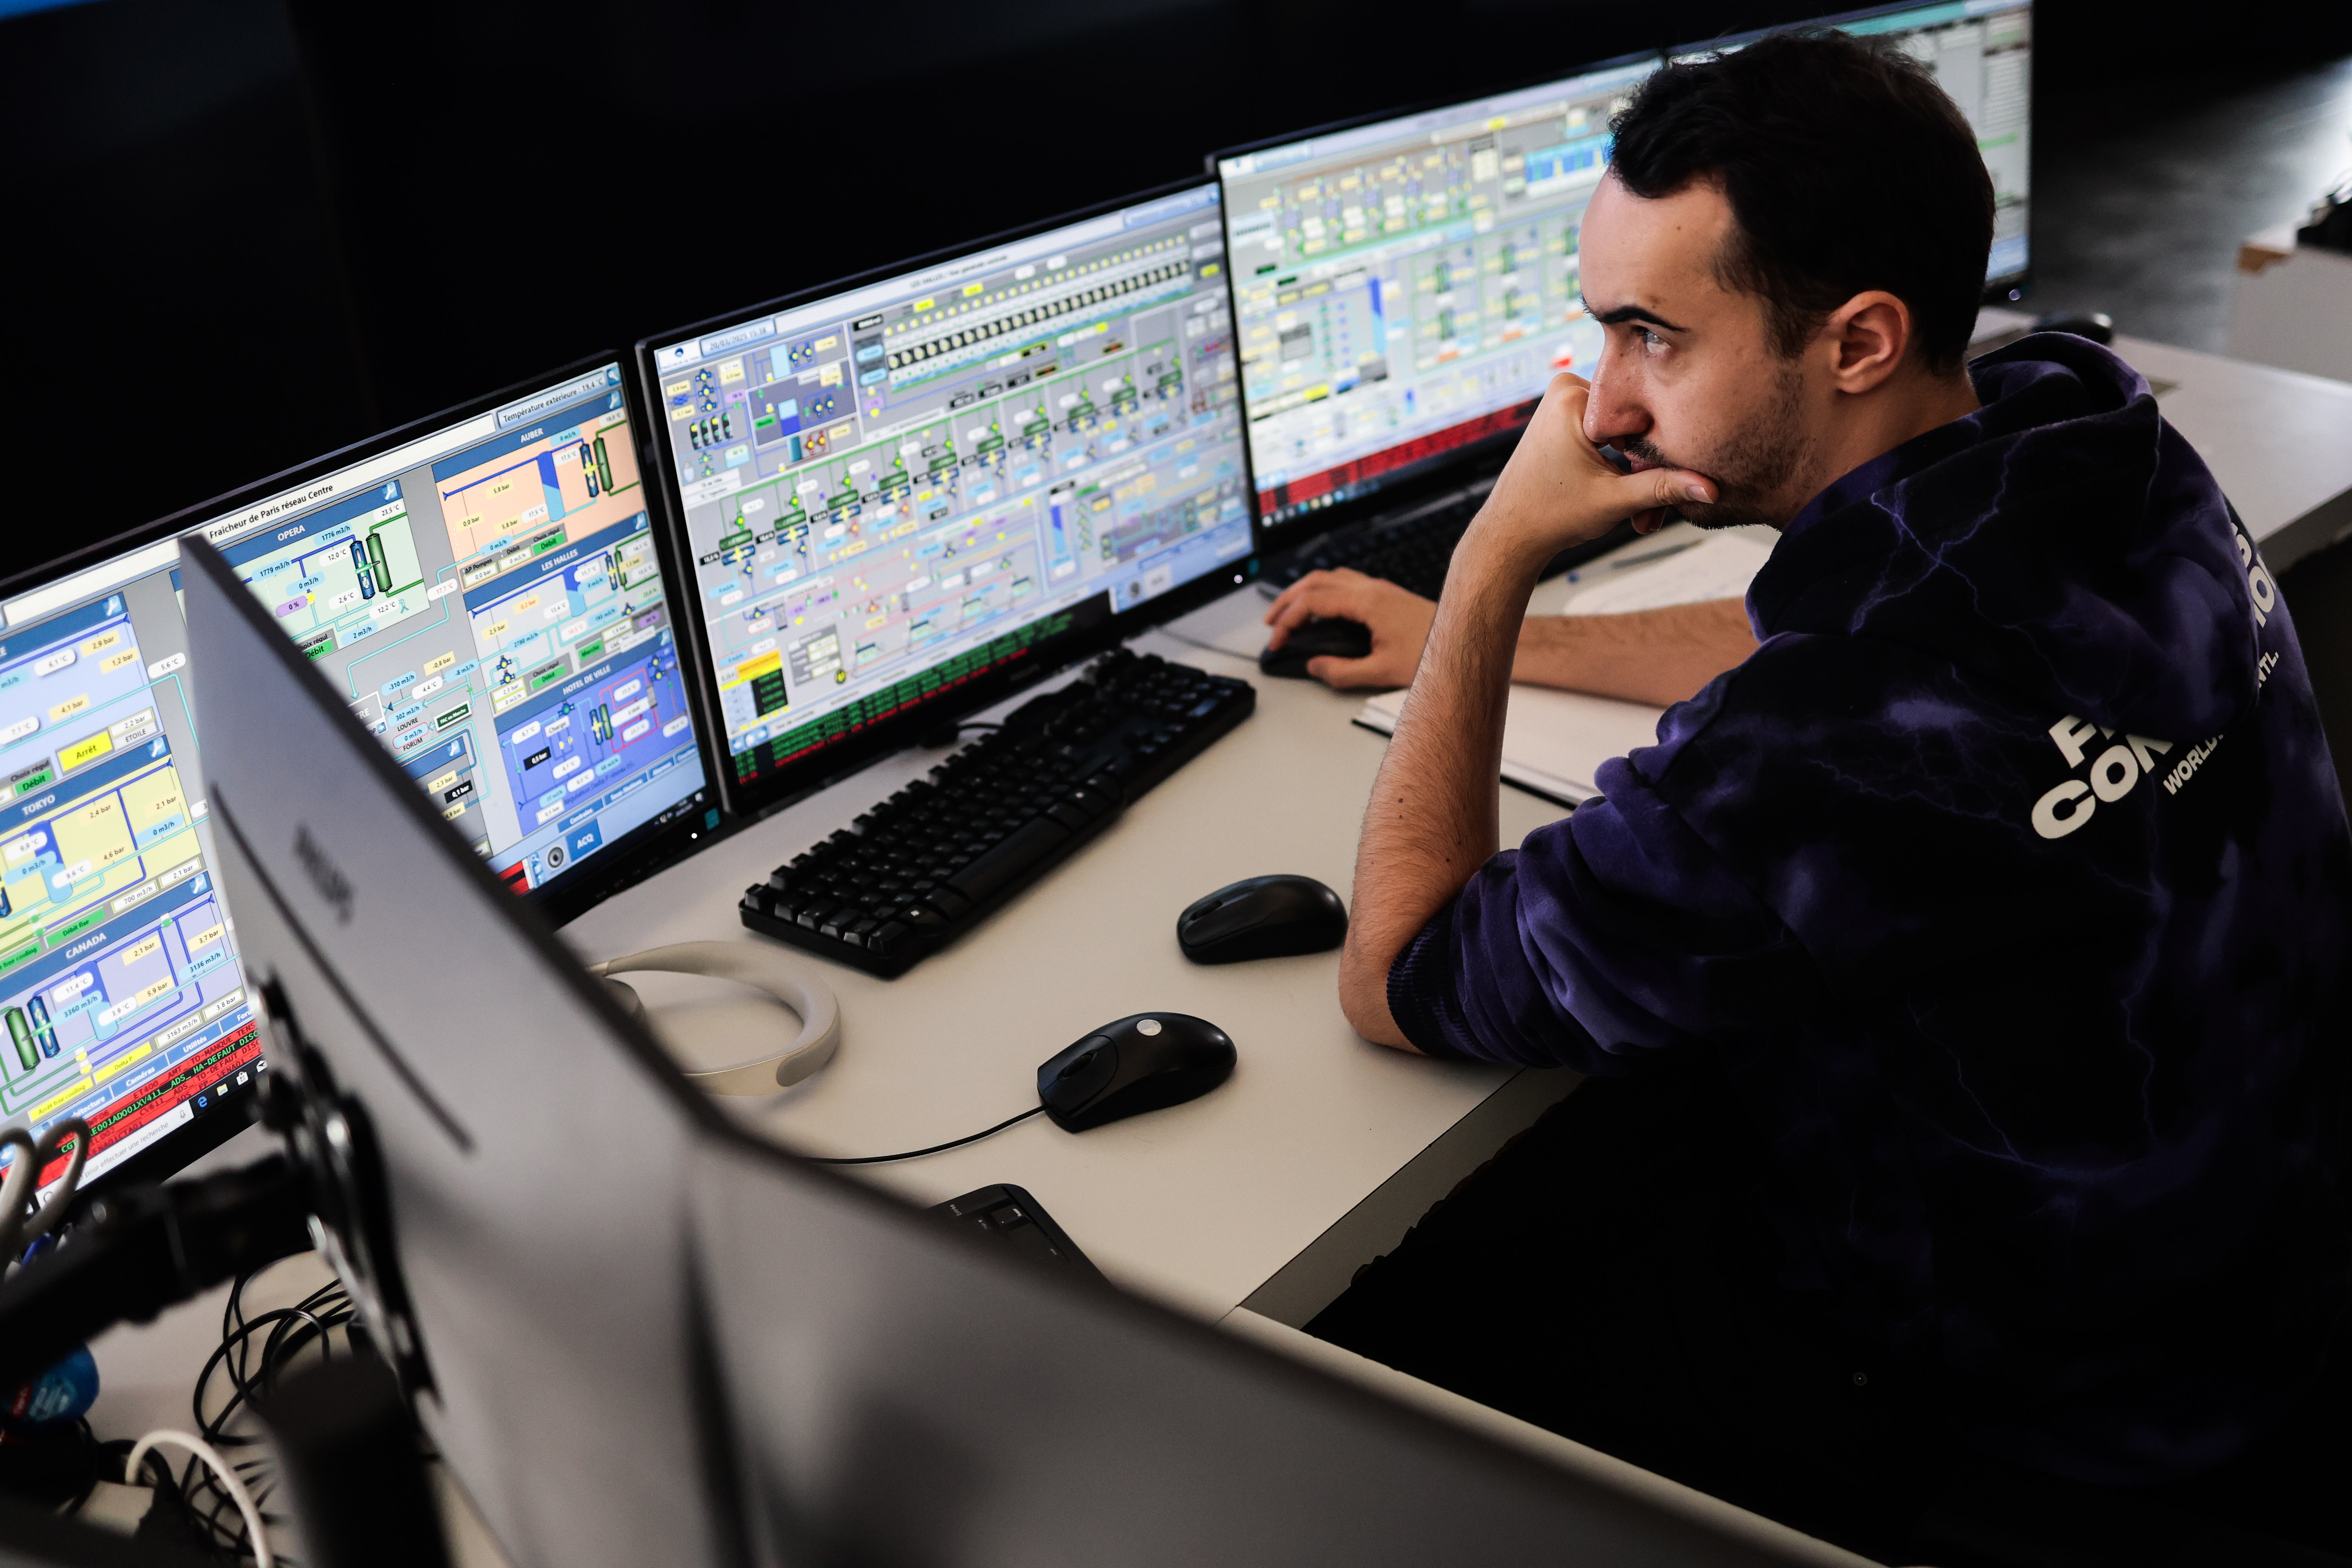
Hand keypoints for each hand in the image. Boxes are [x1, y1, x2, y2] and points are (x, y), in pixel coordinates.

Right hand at [1263, 569, 1436, 688]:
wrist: (1466, 638)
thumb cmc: (1433, 652)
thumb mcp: (1382, 672)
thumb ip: (1342, 672)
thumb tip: (1315, 667)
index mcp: (1366, 601)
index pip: (1312, 601)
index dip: (1288, 620)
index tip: (1278, 640)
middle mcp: (1371, 587)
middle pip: (1315, 580)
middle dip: (1287, 600)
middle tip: (1271, 622)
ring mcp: (1379, 587)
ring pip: (1329, 576)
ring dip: (1304, 591)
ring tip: (1290, 613)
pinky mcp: (1386, 593)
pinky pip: (1344, 581)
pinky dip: (1323, 591)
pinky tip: (1322, 609)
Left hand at [1467, 374, 1715, 564]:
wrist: (1510, 534)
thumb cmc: (1549, 516)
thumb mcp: (1615, 500)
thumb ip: (1664, 488)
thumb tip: (1710, 487)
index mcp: (1574, 396)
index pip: (1641, 414)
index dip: (1659, 453)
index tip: (1666, 484)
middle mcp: (1566, 389)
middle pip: (1631, 423)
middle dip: (1645, 467)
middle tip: (1650, 512)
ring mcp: (1563, 401)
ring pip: (1622, 431)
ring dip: (1634, 469)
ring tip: (1635, 507)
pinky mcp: (1564, 417)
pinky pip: (1607, 434)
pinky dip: (1618, 463)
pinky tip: (1621, 490)